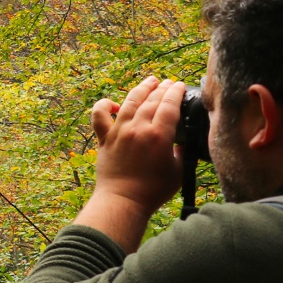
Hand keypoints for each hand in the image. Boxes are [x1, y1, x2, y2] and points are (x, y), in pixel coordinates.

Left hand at [74, 76, 184, 251]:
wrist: (123, 200)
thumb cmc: (153, 190)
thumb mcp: (178, 171)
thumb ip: (181, 152)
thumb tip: (182, 142)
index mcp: (159, 136)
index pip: (169, 105)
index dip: (176, 92)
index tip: (180, 85)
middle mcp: (138, 128)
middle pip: (151, 100)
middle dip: (162, 88)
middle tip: (168, 82)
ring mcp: (119, 131)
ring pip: (129, 101)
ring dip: (141, 89)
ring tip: (150, 81)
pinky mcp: (104, 139)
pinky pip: (99, 116)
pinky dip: (104, 106)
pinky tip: (113, 104)